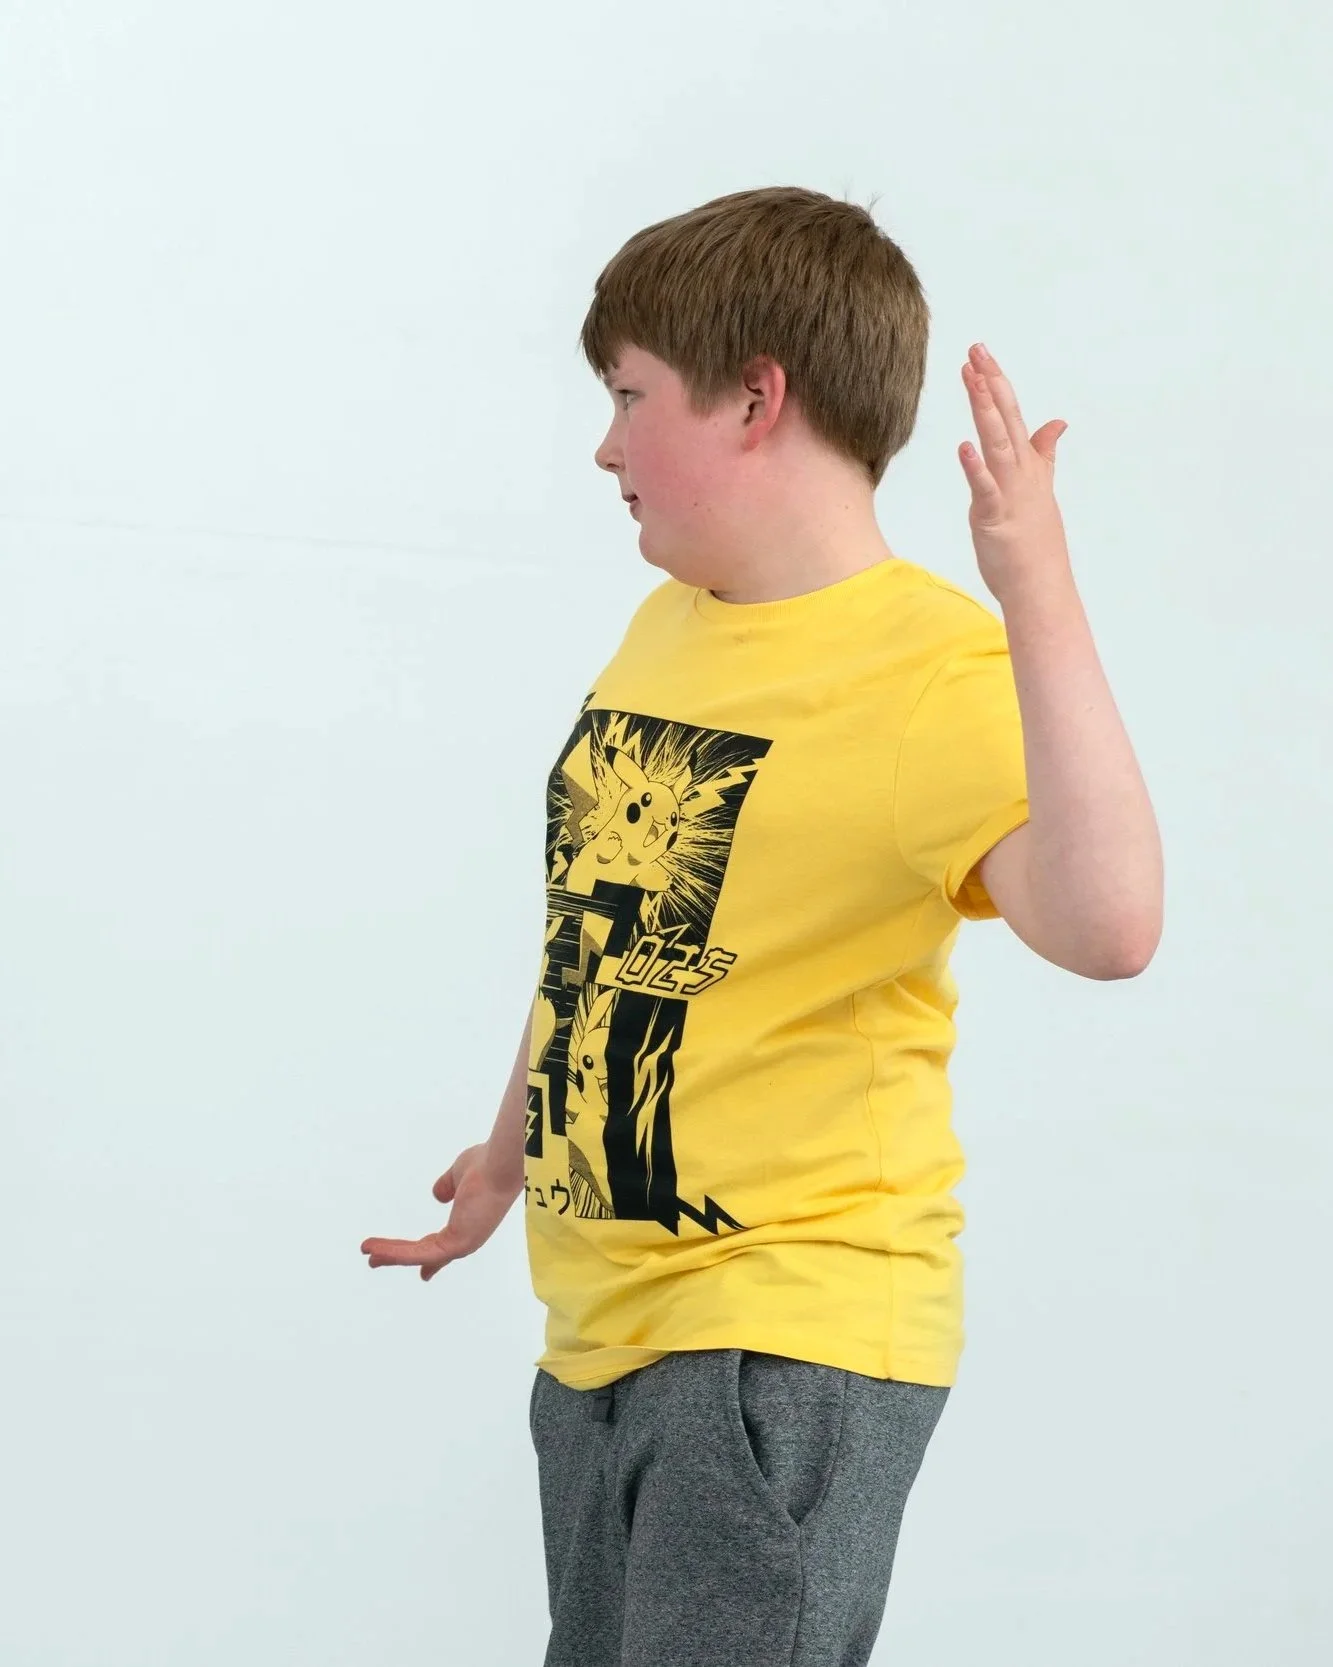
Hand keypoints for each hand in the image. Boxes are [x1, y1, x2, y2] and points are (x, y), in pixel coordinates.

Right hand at [360, 1143, 520, 1281]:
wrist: (500, 1164)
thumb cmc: (487, 1165)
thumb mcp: (459, 1174)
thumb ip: (448, 1185)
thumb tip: (438, 1194)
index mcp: (468, 1222)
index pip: (443, 1245)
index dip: (430, 1258)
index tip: (424, 1272)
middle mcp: (467, 1237)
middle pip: (426, 1253)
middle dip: (400, 1256)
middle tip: (375, 1259)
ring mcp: (462, 1243)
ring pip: (418, 1255)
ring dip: (390, 1254)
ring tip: (366, 1252)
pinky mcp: (456, 1244)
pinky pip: (419, 1253)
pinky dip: (396, 1253)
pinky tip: (376, 1250)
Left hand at [958, 342, 1069, 604]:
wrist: (1041, 584)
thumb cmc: (1035, 540)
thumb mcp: (1040, 488)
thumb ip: (1045, 453)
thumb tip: (1057, 421)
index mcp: (1026, 464)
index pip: (1011, 413)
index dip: (996, 382)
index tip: (980, 353)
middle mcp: (1019, 472)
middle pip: (1005, 419)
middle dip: (990, 383)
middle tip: (975, 349)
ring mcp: (1008, 493)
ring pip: (997, 444)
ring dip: (985, 411)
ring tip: (973, 380)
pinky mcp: (994, 517)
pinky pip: (984, 489)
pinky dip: (975, 468)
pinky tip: (964, 446)